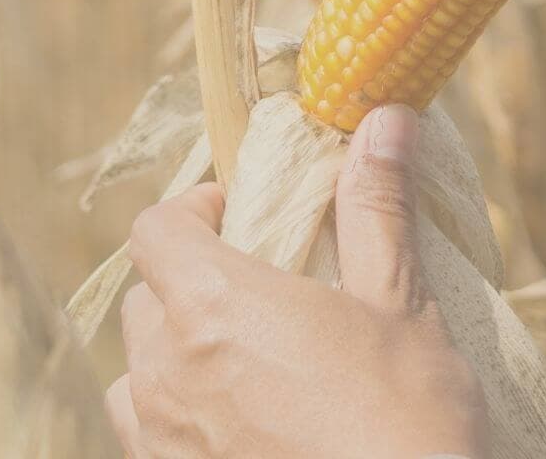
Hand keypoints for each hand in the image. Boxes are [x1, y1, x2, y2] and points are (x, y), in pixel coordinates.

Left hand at [108, 105, 487, 458]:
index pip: (153, 230)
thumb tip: (385, 120)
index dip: (191, 212)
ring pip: (139, 375)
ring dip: (177, 355)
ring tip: (245, 364)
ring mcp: (162, 438)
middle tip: (258, 290)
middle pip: (146, 299)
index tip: (241, 214)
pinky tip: (241, 424)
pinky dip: (179, 418)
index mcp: (213, 305)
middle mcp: (167, 371)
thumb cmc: (406, 415)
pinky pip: (148, 437)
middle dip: (191, 282)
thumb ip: (375, 207)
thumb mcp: (398, 302)